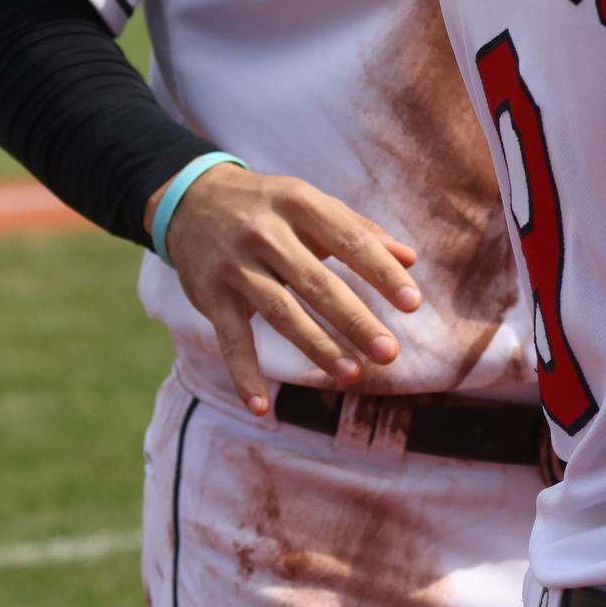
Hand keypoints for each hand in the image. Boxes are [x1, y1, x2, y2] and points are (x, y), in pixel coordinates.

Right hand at [143, 163, 420, 415]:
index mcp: (301, 204)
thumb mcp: (314, 204)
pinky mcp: (209, 296)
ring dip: (317, 348)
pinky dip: (244, 375)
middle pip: (317, 283)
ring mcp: (235, 266)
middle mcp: (266, 233)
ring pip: (282, 313)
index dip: (383, 273)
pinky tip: (262, 408)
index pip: (351, 241)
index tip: (412, 303)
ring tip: (352, 374)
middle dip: (355, 321)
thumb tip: (411, 258)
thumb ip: (361, 230)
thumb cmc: (272, 206)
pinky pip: (230, 341)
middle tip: (389, 352)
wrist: (193, 199)